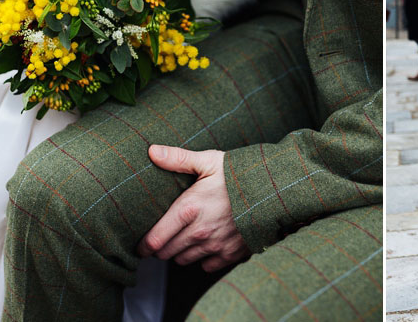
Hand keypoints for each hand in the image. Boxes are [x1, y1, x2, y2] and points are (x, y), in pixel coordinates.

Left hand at [137, 146, 248, 271]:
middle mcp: (200, 231)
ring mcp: (216, 245)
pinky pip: (206, 266)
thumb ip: (178, 158)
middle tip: (165, 236)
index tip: (141, 244)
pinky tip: (208, 242)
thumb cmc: (240, 173)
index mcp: (189, 208)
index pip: (154, 239)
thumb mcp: (209, 161)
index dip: (143, 245)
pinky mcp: (231, 254)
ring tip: (187, 237)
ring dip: (181, 252)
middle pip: (166, 253)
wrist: (275, 190)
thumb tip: (151, 151)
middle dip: (161, 247)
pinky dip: (204, 258)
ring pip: (184, 260)